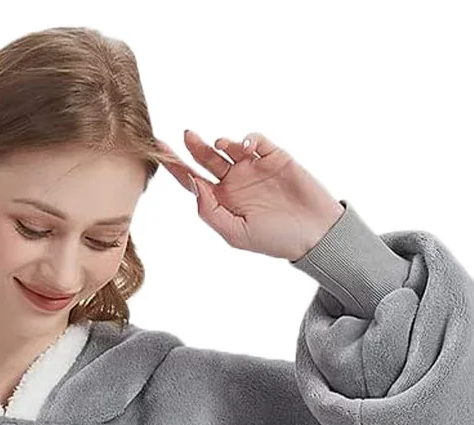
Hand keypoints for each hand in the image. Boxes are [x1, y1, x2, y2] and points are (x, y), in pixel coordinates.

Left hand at [158, 131, 344, 262]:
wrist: (313, 233)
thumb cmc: (275, 240)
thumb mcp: (236, 234)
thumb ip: (210, 212)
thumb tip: (193, 184)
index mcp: (221, 201)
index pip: (192, 181)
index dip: (176, 166)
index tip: (159, 149)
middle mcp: (234, 182)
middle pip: (206, 159)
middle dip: (194, 147)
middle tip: (187, 135)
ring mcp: (253, 168)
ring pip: (228, 147)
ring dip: (221, 142)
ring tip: (219, 145)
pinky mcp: (274, 156)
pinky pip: (255, 140)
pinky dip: (247, 138)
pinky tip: (245, 146)